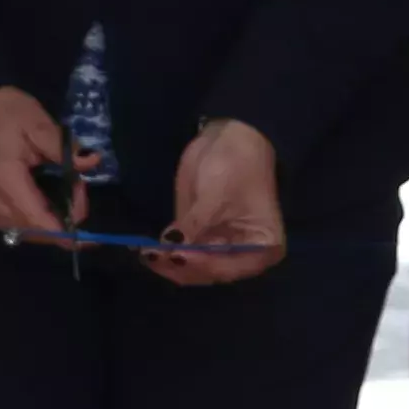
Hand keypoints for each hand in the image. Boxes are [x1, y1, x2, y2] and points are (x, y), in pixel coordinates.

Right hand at [0, 86, 90, 240]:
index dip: (69, 223)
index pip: (42, 222)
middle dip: (64, 218)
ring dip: (52, 219)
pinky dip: (38, 217)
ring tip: (64, 188)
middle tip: (76, 186)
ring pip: (30, 233)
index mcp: (5, 180)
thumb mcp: (39, 124)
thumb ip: (65, 150)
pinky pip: (18, 226)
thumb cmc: (5, 112)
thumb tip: (92, 162)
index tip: (84, 203)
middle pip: (38, 231)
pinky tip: (47, 196)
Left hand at [149, 117, 286, 285]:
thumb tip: (171, 248)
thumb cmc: (235, 165)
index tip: (175, 255)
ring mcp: (219, 247)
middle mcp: (243, 256)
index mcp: (262, 249)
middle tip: (152, 256)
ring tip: (146, 253)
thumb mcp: (216, 196)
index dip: (200, 265)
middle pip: (208, 272)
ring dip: (168, 262)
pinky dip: (166, 252)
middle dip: (180, 266)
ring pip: (192, 266)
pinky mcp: (201, 237)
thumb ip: (194, 226)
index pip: (228, 268)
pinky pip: (183, 252)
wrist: (230, 136)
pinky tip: (148, 249)